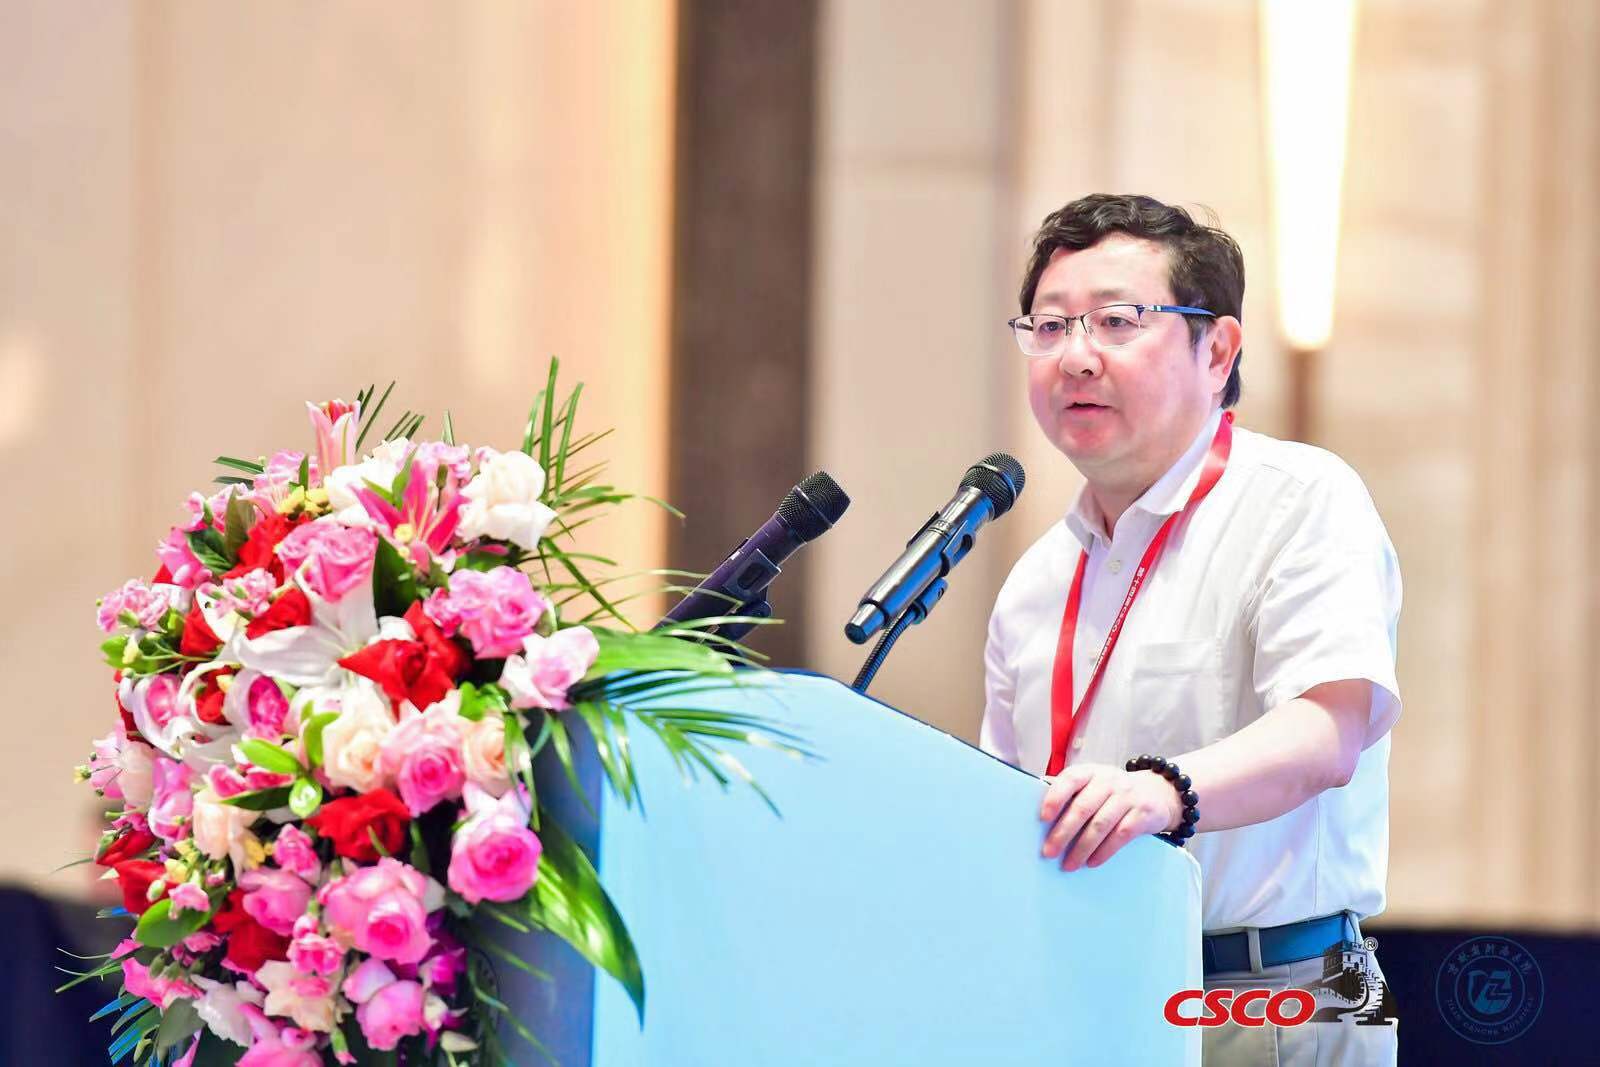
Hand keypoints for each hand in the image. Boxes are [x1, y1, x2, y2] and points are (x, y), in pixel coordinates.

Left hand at [1038, 763, 1180, 870]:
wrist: (1157, 793)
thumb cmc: (1112, 792)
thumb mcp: (1093, 784)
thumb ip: (1071, 793)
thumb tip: (1036, 808)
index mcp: (1091, 772)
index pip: (1070, 779)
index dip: (1055, 797)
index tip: (1042, 818)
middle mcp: (1109, 780)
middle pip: (1083, 807)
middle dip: (1063, 832)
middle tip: (1049, 852)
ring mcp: (1128, 796)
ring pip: (1100, 825)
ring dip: (1082, 848)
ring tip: (1068, 865)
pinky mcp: (1143, 814)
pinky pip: (1121, 835)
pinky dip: (1104, 851)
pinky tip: (1092, 862)